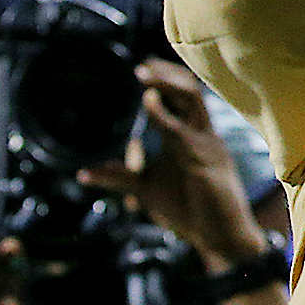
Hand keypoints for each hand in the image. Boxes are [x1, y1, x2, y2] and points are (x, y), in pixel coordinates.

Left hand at [79, 61, 266, 273]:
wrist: (221, 237)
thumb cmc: (189, 210)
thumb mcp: (146, 187)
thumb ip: (119, 176)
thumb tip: (83, 174)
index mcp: (192, 135)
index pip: (184, 94)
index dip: (165, 77)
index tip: (142, 67)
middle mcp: (202, 133)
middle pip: (189, 89)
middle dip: (165, 74)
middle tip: (140, 67)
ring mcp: (206, 143)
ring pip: (192, 99)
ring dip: (166, 84)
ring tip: (142, 75)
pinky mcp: (206, 159)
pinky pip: (183, 130)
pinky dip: (164, 115)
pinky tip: (147, 103)